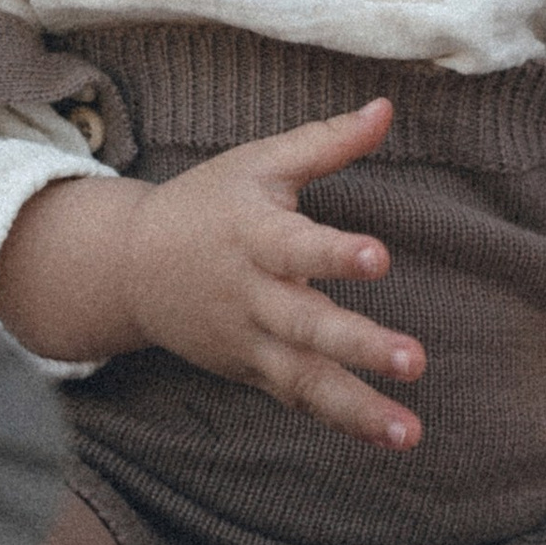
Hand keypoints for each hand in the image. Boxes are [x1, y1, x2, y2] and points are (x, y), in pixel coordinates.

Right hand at [0, 98, 426, 448]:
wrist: (131, 267)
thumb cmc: (208, 205)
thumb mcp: (259, 164)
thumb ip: (325, 143)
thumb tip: (387, 108)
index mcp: (254, 237)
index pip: (298, 246)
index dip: (335, 253)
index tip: (379, 257)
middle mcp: (252, 296)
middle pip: (307, 326)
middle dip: (359, 346)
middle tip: (414, 360)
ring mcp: (249, 341)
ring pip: (304, 381)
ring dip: (358, 410)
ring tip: (410, 434)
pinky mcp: (252, 371)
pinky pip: (299, 400)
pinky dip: (340, 420)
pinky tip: (388, 436)